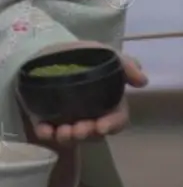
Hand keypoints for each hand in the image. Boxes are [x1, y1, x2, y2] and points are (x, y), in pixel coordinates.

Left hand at [25, 43, 147, 145]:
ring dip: (68, 138)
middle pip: (94, 134)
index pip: (117, 120)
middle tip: (78, 130)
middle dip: (87, 134)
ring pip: (72, 137)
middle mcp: (90, 116)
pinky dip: (46, 134)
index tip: (102, 126)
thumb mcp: (103, 53)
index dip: (112, 125)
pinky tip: (44, 130)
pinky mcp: (46, 119)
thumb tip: (143, 81)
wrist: (46, 48)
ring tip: (62, 131)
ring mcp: (68, 120)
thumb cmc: (79, 54)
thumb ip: (125, 64)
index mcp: (107, 103)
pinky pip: (47, 132)